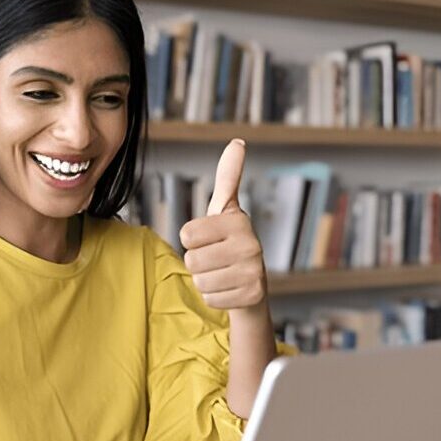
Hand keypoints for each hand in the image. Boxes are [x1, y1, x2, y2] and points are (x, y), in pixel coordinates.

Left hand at [179, 139, 267, 310]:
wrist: (252, 285)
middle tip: (216, 260)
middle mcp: (251, 244)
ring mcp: (254, 272)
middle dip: (198, 263)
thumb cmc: (231, 242)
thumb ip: (227, 177)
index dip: (191, 239)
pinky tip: (229, 289)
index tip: (209, 238)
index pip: (187, 233)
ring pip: (200, 281)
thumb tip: (238, 142)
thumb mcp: (225, 210)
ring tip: (223, 274)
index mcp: (239, 220)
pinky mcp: (252, 296)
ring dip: (205, 281)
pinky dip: (214, 297)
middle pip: (192, 260)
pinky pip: (210, 299)